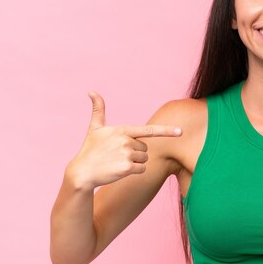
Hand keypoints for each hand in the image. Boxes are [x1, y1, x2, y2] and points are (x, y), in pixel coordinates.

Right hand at [66, 91, 181, 189]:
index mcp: (123, 130)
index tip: (181, 132)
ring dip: (134, 163)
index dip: (166, 131)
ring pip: (144, 159)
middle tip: (117, 155)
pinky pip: (142, 169)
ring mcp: (127, 154)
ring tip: (117, 162)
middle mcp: (126, 140)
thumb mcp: (94, 128)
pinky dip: (134, 171)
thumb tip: (91, 91)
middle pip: (145, 148)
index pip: (149, 130)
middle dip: (135, 152)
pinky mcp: (127, 168)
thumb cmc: (90, 150)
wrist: (82, 172)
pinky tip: (119, 170)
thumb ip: (98, 109)